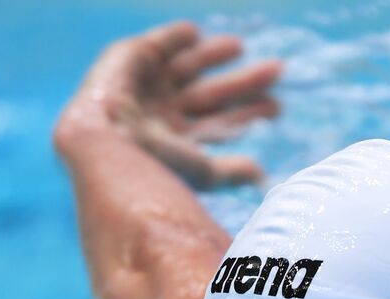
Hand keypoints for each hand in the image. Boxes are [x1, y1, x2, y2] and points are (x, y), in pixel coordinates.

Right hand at [55, 21, 281, 188]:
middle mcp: (161, 117)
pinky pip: (151, 47)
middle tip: (277, 71)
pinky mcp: (125, 66)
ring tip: (239, 46)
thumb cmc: (158, 166)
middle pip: (210, 95)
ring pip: (186, 70)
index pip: (220, 125)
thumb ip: (233, 172)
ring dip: (212, 56)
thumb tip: (260, 175)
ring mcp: (144, 91)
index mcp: (178, 143)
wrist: (111, 146)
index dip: (248, 114)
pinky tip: (192, 32)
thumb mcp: (205, 172)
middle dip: (242, 83)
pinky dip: (170, 37)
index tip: (278, 106)